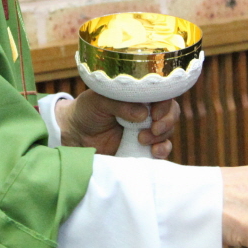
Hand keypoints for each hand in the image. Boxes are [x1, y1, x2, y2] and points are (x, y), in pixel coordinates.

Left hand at [56, 90, 179, 157]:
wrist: (75, 134)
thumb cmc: (88, 110)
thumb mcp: (99, 101)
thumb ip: (119, 105)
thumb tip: (142, 114)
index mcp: (139, 95)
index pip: (163, 94)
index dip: (164, 104)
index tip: (154, 113)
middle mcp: (147, 111)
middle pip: (171, 113)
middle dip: (166, 121)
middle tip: (152, 128)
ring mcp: (147, 129)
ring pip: (168, 131)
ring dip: (161, 136)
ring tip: (142, 139)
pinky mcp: (143, 148)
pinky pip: (162, 149)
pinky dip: (163, 150)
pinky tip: (154, 152)